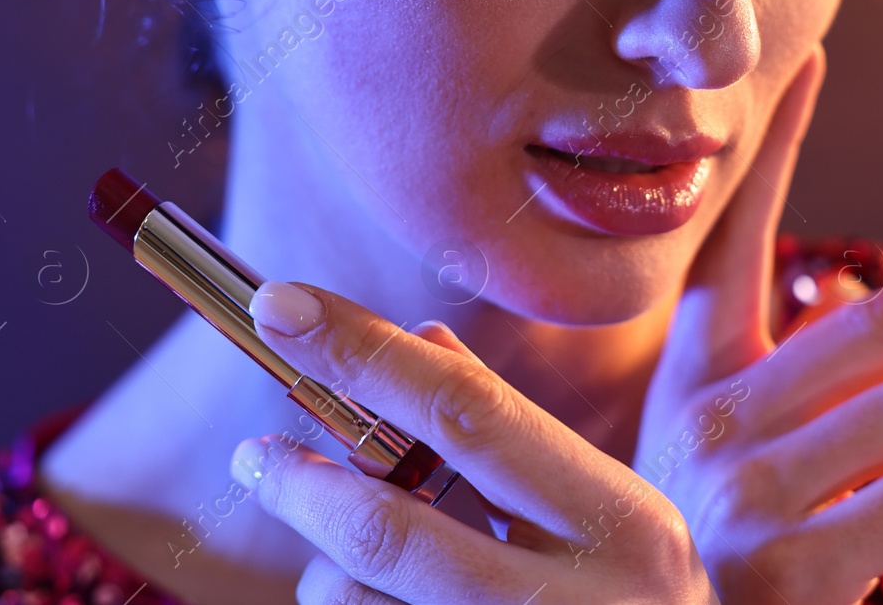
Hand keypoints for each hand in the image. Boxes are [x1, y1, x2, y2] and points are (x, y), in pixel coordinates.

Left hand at [234, 286, 718, 603]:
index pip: (472, 413)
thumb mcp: (618, 518)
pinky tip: (379, 602)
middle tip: (257, 454)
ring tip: (346, 561)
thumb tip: (422, 341)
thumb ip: (521, 434)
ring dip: (330, 573)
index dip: (365, 353)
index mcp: (625, 522)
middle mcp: (581, 602)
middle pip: (394, 529)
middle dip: (305, 483)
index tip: (280, 307)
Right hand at [636, 43, 882, 603]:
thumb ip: (784, 372)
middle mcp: (720, 419)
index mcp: (697, 374)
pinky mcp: (795, 568)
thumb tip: (846, 296)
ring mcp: (753, 493)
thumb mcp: (717, 448)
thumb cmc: (695, 544)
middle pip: (880, 322)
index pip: (736, 238)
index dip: (779, 148)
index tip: (818, 61)